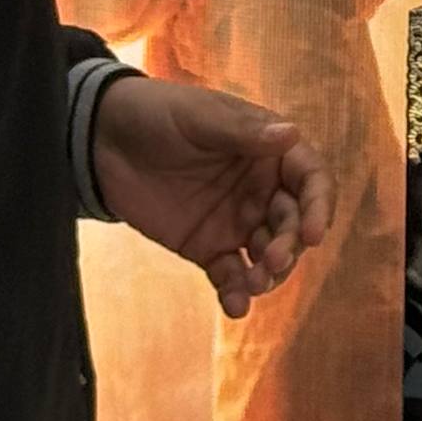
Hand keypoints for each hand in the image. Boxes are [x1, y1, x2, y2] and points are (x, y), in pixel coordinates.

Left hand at [91, 78, 333, 318]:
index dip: (319, 206)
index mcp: (270, 151)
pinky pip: (231, 275)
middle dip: (290, 245)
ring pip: (269, 254)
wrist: (101, 141)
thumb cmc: (156, 114)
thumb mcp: (199, 117)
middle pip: (293, 223)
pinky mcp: (208, 248)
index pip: (311, 180)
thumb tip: (293, 134)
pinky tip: (236, 306)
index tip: (312, 233)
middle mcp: (262, 189)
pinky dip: (237, 293)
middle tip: (271, 261)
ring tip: (254, 284)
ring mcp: (237, 221)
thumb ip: (242, 132)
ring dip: (270, 273)